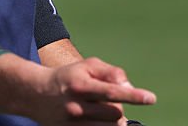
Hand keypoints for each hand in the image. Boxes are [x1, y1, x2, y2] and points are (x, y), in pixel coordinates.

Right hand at [0, 55, 155, 124]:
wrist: (36, 94)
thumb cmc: (69, 76)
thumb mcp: (89, 66)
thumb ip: (111, 73)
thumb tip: (128, 87)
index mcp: (81, 86)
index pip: (112, 92)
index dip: (134, 96)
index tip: (151, 99)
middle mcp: (76, 107)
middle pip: (114, 113)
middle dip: (119, 108)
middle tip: (110, 102)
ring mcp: (72, 124)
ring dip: (113, 121)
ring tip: (104, 111)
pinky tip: (99, 120)